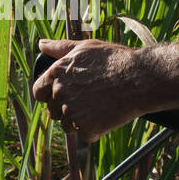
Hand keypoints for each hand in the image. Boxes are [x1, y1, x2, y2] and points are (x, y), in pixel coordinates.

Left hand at [31, 38, 150, 141]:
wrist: (140, 79)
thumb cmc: (114, 60)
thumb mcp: (85, 48)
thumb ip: (60, 48)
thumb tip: (41, 45)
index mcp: (55, 74)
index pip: (39, 92)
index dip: (49, 94)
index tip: (62, 95)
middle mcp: (59, 94)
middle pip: (53, 111)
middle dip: (67, 108)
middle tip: (88, 99)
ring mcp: (72, 113)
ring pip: (67, 125)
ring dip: (79, 120)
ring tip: (98, 106)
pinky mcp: (85, 128)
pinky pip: (84, 134)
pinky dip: (94, 129)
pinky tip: (106, 116)